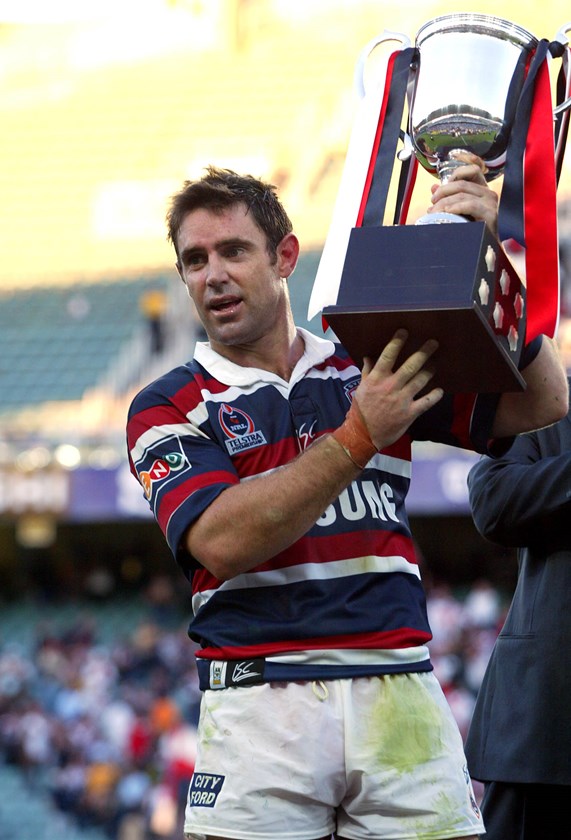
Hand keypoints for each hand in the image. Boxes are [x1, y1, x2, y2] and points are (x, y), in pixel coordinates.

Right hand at [354, 330, 443, 449]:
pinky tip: (439, 390)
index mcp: (377, 379)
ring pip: (421, 380)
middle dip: (424, 352)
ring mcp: (402, 400)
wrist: (363, 435)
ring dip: (430, 370)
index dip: (396, 342)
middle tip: (434, 342)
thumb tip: (369, 356)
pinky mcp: (410, 413)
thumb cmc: (361, 411)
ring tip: (435, 364)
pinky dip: (435, 395)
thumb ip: (367, 372)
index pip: (388, 356)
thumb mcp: (361, 389)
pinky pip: (427, 401)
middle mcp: (391, 387)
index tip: (404, 331)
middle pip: (410, 365)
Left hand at [427, 151, 498, 235]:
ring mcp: (490, 203)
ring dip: (444, 202)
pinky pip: (471, 205)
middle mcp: (488, 193)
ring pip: (463, 194)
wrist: (482, 247)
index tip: (440, 187)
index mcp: (481, 189)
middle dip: (443, 192)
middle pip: (462, 184)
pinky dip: (456, 207)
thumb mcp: (456, 210)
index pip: (473, 170)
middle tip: (432, 203)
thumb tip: (433, 187)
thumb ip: (447, 197)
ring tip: (434, 212)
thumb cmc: (470, 229)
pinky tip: (447, 212)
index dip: (456, 173)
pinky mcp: (490, 214)